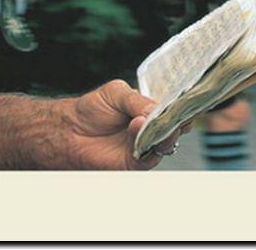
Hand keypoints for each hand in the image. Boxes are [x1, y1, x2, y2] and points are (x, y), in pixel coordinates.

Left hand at [55, 79, 184, 169]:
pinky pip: (150, 156)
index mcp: (151, 109)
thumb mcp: (116, 93)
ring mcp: (146, 145)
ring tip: (149, 119)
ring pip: (167, 142)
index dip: (182, 104)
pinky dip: (146, 142)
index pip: (174, 108)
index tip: (185, 98)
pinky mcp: (137, 162)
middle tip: (172, 111)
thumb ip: (137, 100)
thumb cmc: (93, 109)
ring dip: (162, 131)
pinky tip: (138, 128)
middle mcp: (152, 128)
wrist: (71, 130)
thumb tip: (156, 110)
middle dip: (177, 119)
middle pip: (176, 126)